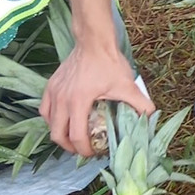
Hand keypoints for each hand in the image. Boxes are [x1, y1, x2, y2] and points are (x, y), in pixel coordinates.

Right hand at [42, 43, 152, 158]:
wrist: (94, 41)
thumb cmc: (109, 62)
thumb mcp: (127, 84)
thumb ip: (140, 103)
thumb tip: (150, 117)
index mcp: (78, 102)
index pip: (76, 136)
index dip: (84, 150)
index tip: (93, 153)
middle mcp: (61, 100)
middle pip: (58, 135)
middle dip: (70, 147)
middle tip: (82, 149)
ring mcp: (53, 93)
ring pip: (49, 123)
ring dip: (60, 133)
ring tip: (73, 136)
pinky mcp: (50, 86)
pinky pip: (45, 109)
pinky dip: (52, 119)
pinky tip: (63, 118)